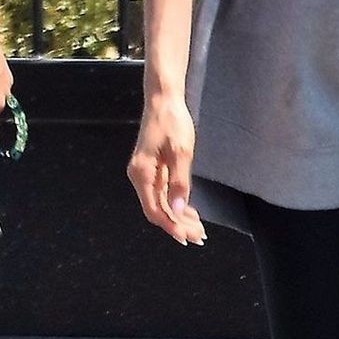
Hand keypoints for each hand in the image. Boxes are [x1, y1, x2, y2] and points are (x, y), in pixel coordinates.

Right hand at [127, 91, 204, 244]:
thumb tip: (177, 210)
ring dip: (178, 217)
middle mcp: (138, 176)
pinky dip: (176, 205)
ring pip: (160, 204)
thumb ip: (179, 183)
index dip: (171, 226)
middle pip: (157, 210)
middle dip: (178, 225)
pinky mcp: (151, 170)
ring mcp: (144, 173)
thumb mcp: (181, 153)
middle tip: (200, 237)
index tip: (188, 237)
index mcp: (142, 173)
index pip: (155, 209)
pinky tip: (191, 213)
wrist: (163, 101)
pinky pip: (162, 194)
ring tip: (198, 229)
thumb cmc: (172, 123)